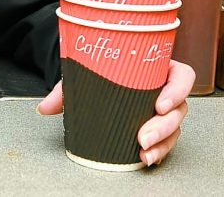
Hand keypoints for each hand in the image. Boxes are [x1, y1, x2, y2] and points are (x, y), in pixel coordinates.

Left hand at [36, 60, 194, 166]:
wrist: (98, 80)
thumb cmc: (101, 72)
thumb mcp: (84, 74)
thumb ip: (65, 90)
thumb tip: (43, 107)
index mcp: (157, 68)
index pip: (181, 76)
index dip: (177, 90)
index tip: (159, 104)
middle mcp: (165, 89)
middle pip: (178, 108)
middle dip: (164, 126)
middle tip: (143, 136)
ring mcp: (164, 110)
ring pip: (174, 128)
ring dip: (161, 143)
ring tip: (144, 151)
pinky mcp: (159, 127)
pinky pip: (166, 141)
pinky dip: (157, 151)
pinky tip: (147, 157)